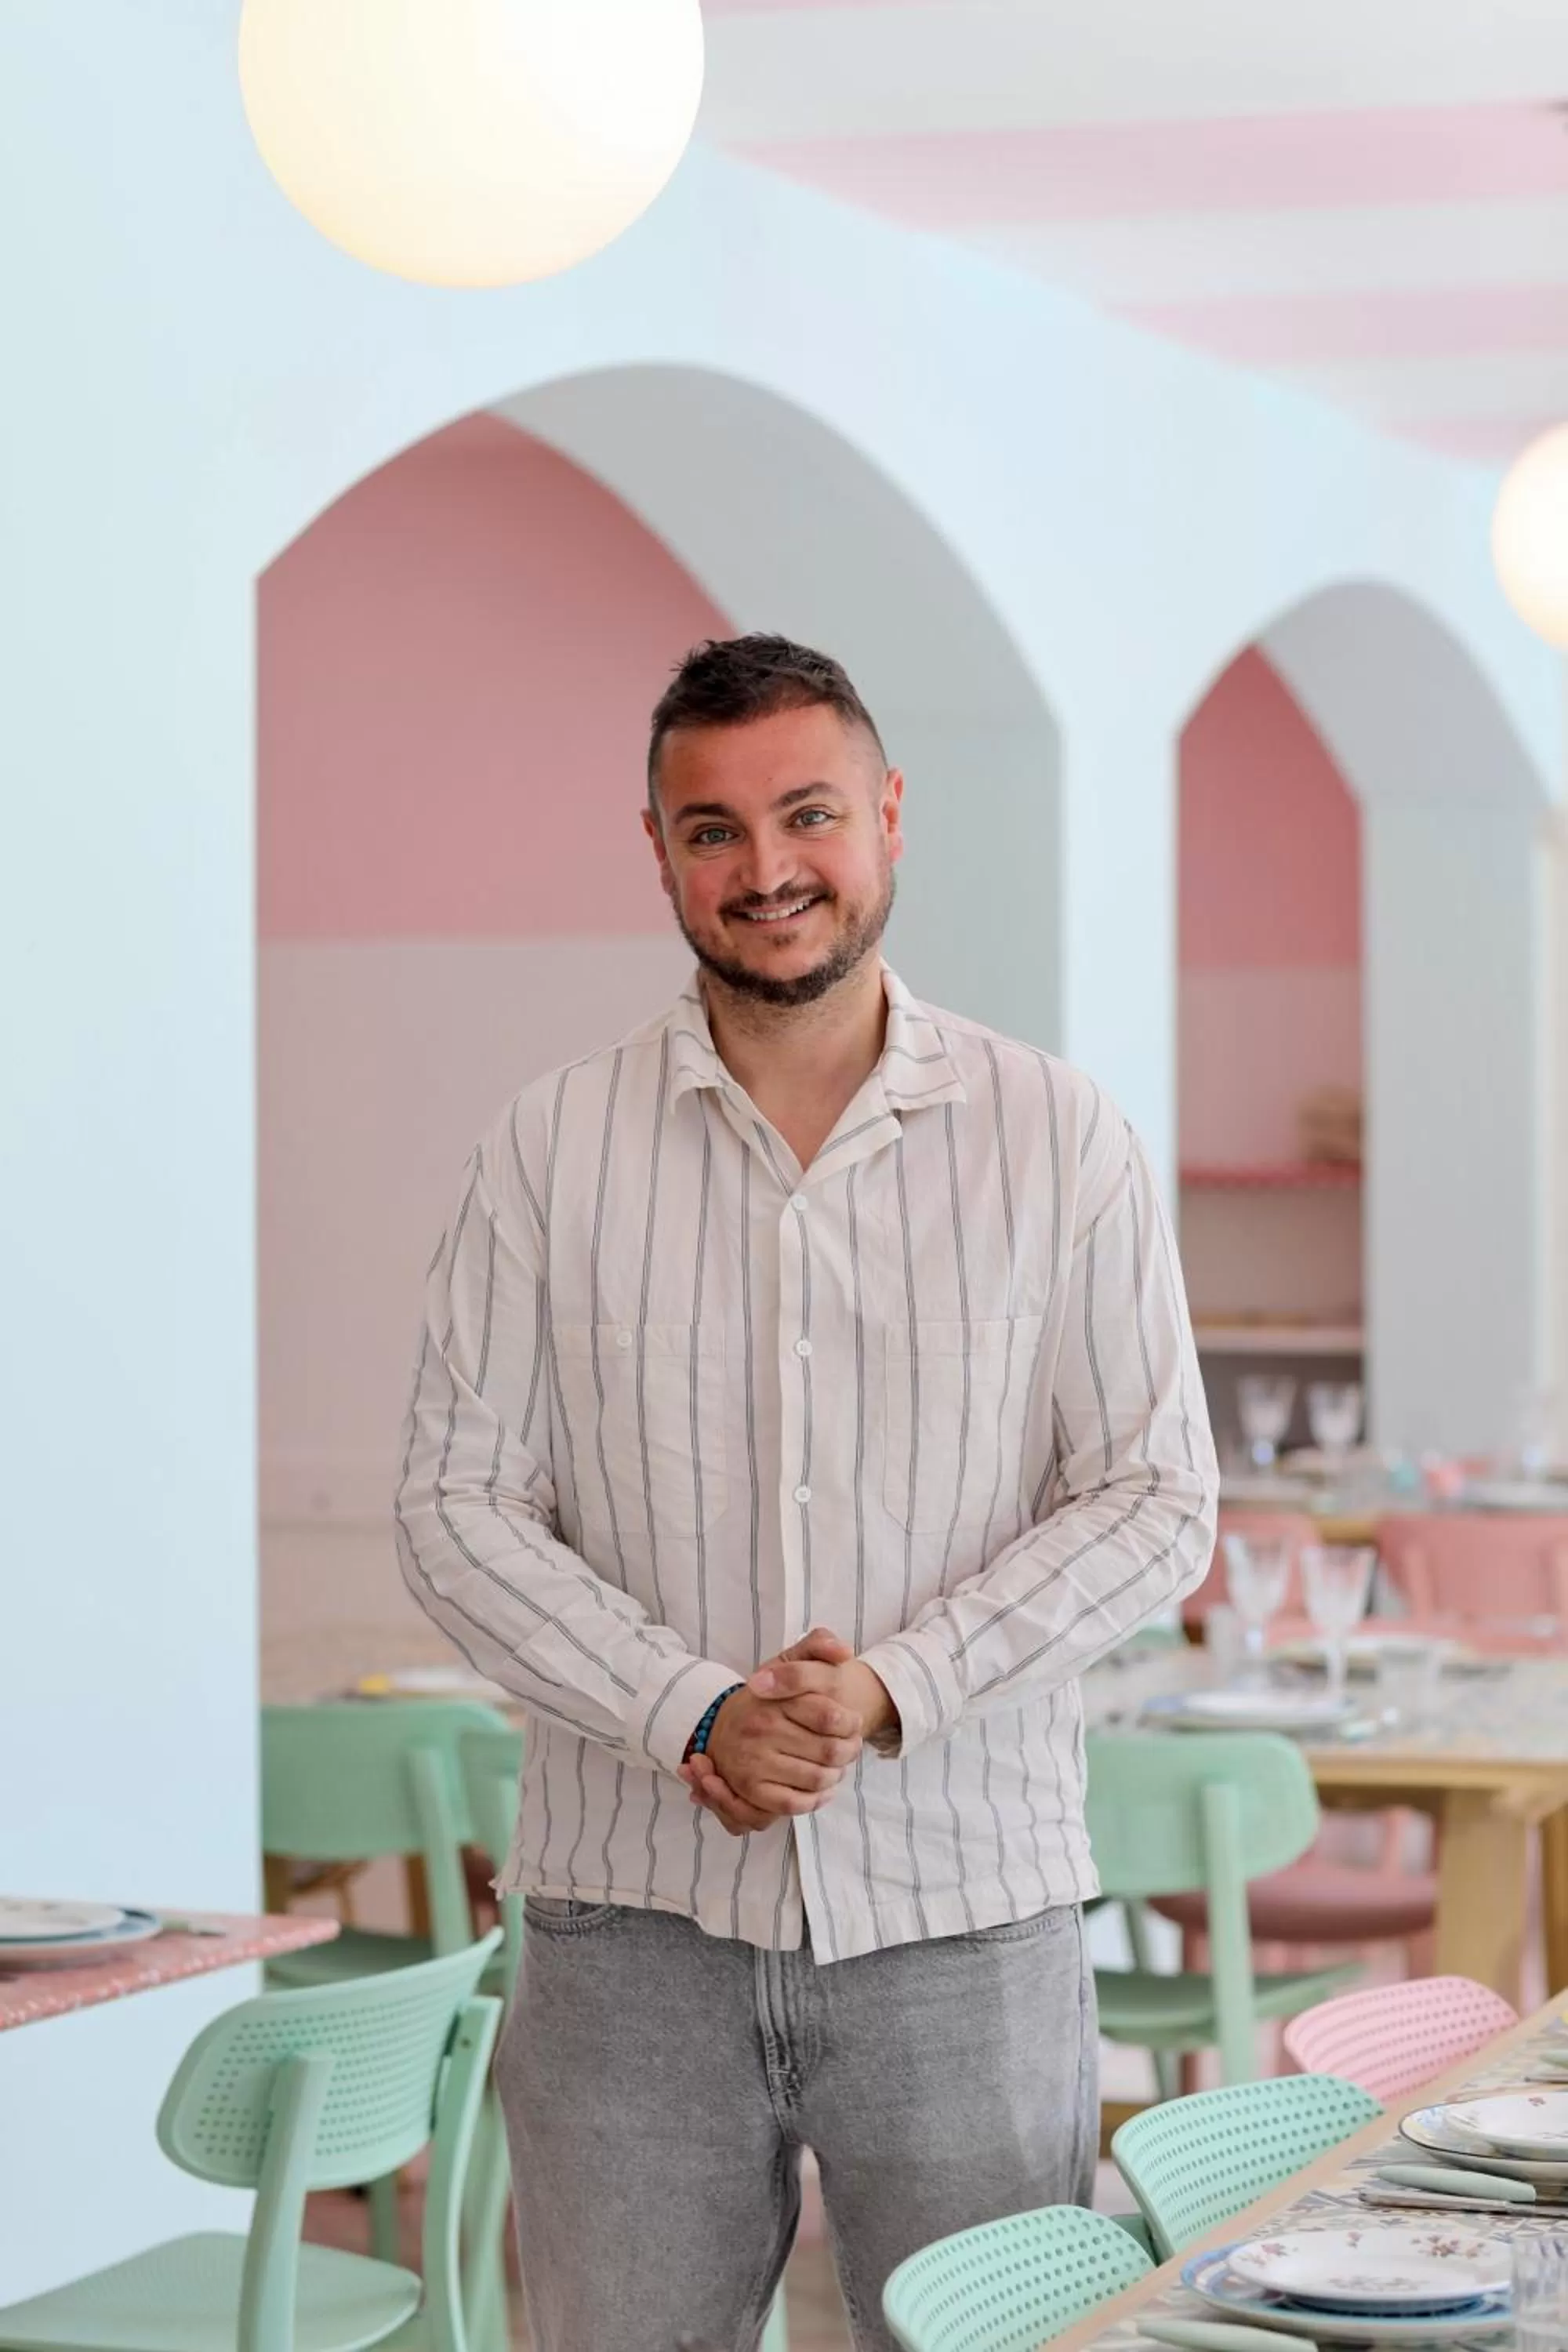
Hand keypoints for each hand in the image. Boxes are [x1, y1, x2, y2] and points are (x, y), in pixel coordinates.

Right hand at [680, 1629, 899, 1835]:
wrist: (722, 1727)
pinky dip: (815, 1800)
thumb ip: (817, 1645)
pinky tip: (822, 1789)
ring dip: (836, 1776)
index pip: (830, 1715)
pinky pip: (794, 1803)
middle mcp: (761, 1728)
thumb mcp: (787, 1660)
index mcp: (774, 1698)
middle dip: (849, 1751)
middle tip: (851, 1748)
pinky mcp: (750, 1789)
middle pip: (829, 1750)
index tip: (853, 1723)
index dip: (851, 1723)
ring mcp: (753, 1761)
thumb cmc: (765, 1697)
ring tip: (838, 1767)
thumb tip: (845, 1651)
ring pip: (817, 1778)